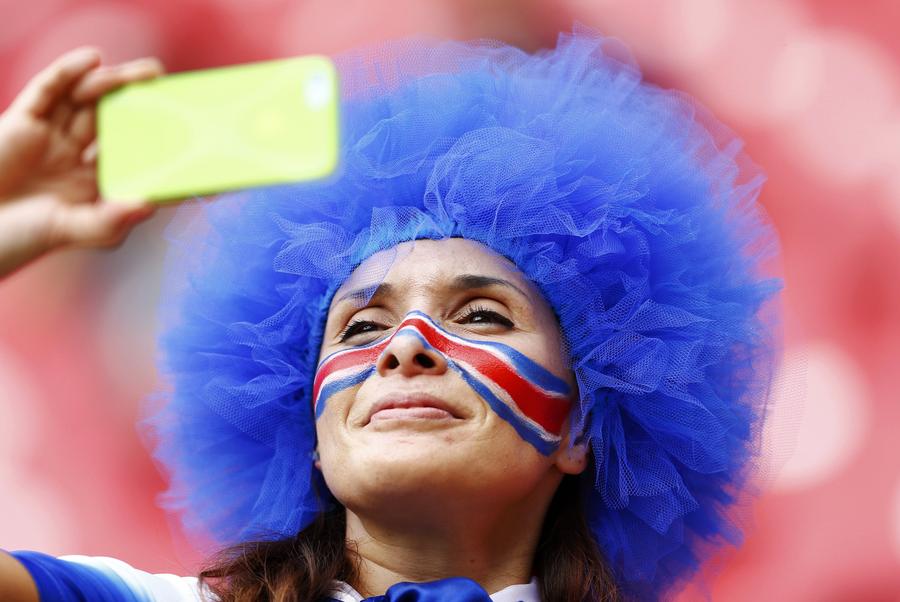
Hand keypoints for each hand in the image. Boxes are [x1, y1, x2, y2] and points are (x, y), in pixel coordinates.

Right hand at [0, 46, 164, 278]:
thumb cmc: (21, 240)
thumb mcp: (77, 231)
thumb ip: (114, 219)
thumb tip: (151, 202)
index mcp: (96, 184)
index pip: (138, 159)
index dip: (167, 149)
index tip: (202, 140)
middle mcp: (77, 157)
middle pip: (117, 121)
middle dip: (144, 104)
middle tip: (175, 88)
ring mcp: (49, 137)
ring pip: (88, 102)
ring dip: (116, 84)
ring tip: (149, 73)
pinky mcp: (20, 122)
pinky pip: (47, 90)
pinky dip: (68, 72)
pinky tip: (92, 59)